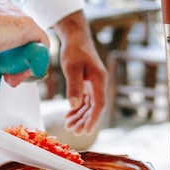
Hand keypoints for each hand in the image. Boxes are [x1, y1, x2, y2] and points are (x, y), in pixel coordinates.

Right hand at [0, 0, 49, 78]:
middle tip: (8, 77)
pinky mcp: (29, 26)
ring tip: (13, 79)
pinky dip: (37, 62)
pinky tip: (28, 74)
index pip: (7, 35)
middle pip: (21, 41)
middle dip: (16, 63)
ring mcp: (19, 18)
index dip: (6, 56)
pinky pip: (43, 46)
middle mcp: (7, 13)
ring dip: (25, 66)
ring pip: (31, 45)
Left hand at [54, 11, 106, 134]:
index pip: (99, 105)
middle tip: (75, 132)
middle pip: (94, 108)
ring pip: (89, 105)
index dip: (93, 120)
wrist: (75, 37)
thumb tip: (74, 106)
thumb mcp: (72, 68)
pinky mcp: (88, 83)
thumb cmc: (75, 49)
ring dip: (80, 117)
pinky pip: (84, 100)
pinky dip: (77, 108)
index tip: (86, 131)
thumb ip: (74, 86)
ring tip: (69, 126)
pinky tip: (69, 116)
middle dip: (85, 121)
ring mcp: (94, 84)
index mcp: (99, 80)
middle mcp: (99, 83)